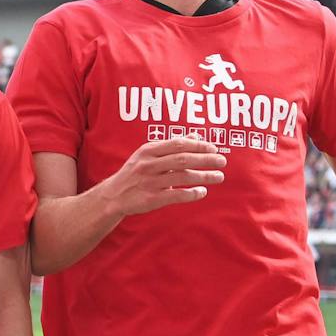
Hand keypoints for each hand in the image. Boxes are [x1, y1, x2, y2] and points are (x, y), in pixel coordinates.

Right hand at [100, 138, 226, 216]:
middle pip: (183, 159)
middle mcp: (148, 165)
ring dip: (204, 177)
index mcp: (148, 151)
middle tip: (222, 161)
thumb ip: (171, 146)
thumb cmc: (135, 173)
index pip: (178, 144)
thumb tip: (195, 136)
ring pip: (182, 177)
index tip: (214, 148)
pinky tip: (202, 192)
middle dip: (205, 160)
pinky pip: (176, 195)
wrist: (113, 196)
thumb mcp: (148, 155)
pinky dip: (192, 194)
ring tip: (219, 177)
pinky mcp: (151, 199)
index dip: (198, 145)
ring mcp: (149, 182)